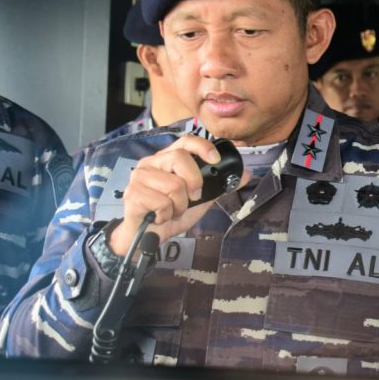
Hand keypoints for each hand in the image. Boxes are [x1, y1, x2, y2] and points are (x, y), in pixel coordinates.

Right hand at [107, 136, 248, 255]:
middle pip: (179, 158)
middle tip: (192, 197)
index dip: (202, 146)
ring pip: (174, 184)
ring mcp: (139, 177)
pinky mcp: (133, 194)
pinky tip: (160, 216)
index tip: (215, 159)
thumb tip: (245, 174)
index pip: (185, 141)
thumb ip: (219, 186)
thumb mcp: (201, 199)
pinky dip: (167, 214)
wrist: (148, 238)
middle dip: (194, 182)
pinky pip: (162, 201)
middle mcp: (151, 163)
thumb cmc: (170, 214)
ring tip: (172, 210)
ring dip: (179, 205)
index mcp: (166, 159)